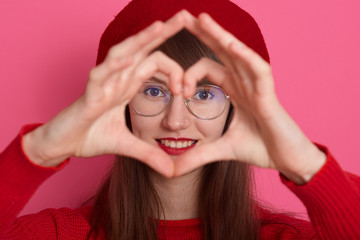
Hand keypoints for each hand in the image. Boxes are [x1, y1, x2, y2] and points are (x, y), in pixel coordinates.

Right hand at [23, 11, 191, 176]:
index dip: (175, 73)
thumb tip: (172, 170)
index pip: (154, 63)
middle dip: (163, 33)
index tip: (187, 92)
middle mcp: (118, 78)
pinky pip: (101, 74)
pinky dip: (115, 66)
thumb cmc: (90, 136)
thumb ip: (150, 154)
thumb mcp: (128, 146)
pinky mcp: (89, 94)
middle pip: (142, 48)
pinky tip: (131, 57)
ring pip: (123, 54)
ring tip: (161, 26)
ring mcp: (103, 83)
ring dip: (141, 40)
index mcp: (128, 84)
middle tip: (185, 17)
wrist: (63, 145)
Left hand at [174, 13, 325, 183]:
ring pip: (237, 53)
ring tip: (200, 19)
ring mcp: (257, 85)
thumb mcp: (221, 150)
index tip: (178, 91)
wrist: (287, 160)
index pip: (208, 69)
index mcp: (234, 90)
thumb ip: (197, 155)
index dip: (189, 75)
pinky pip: (257, 69)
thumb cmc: (261, 148)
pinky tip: (229, 43)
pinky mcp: (269, 93)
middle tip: (182, 17)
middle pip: (221, 52)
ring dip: (219, 35)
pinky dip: (244, 56)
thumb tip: (171, 170)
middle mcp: (244, 82)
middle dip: (203, 34)